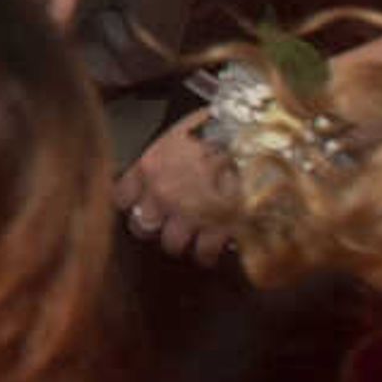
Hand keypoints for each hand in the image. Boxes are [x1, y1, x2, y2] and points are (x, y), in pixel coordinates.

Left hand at [112, 108, 239, 262]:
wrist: (260, 139)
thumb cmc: (224, 127)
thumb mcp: (184, 131)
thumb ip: (167, 153)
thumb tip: (168, 165)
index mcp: (150, 166)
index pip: (121, 197)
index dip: (132, 203)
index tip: (142, 203)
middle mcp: (162, 195)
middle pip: (141, 227)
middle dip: (154, 227)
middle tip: (169, 222)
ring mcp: (188, 215)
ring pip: (171, 244)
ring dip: (182, 241)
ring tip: (194, 234)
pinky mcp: (216, 230)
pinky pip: (204, 254)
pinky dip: (209, 253)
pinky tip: (215, 246)